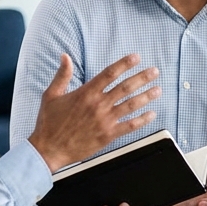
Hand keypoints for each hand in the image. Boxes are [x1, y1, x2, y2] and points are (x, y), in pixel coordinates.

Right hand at [29, 53, 160, 171]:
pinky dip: (142, 120)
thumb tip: (64, 56)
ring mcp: (104, 120)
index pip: (109, 74)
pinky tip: (151, 114)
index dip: (124, 64)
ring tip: (158, 89)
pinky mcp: (108, 135)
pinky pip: (129, 126)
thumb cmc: (49, 123)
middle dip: (142, 77)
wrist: (49, 149)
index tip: (136, 57)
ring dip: (146, 96)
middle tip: (155, 71)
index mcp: (86, 93)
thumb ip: (62, 75)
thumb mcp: (51, 95)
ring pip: (131, 105)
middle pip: (125, 87)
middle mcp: (98, 105)